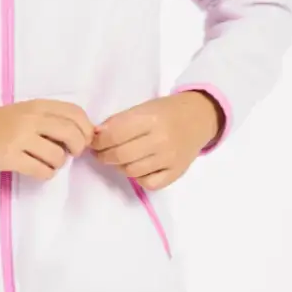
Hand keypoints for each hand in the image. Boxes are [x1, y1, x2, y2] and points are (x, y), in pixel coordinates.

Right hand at [0, 100, 94, 179]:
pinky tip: (37, 169)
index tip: (83, 139)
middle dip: (78, 148)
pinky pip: (42, 171)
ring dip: (57, 164)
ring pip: (58, 156)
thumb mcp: (25, 112)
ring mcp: (19, 138)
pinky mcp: (10, 157)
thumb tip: (82, 135)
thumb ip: (50, 118)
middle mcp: (30, 119)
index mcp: (37, 105)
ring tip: (46, 161)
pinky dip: (45, 174)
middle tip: (71, 153)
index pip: (75, 113)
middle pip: (72, 133)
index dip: (86, 128)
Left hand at [90, 91, 221, 189]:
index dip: (98, 141)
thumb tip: (96, 136)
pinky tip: (137, 167)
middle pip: (121, 155)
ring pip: (132, 171)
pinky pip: (148, 183)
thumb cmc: (165, 111)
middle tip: (100, 152)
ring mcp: (170, 158)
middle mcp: (161, 139)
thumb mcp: (141, 108)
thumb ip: (118, 122)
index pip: (115, 134)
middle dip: (103, 155)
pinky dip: (138, 177)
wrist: (198, 118)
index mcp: (151, 118)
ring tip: (118, 158)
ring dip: (118, 166)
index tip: (93, 141)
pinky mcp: (176, 173)